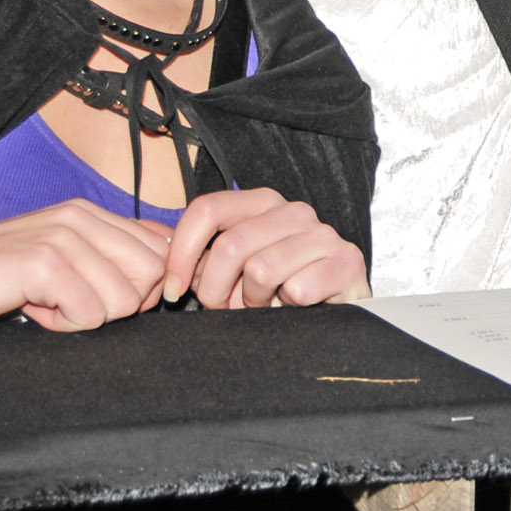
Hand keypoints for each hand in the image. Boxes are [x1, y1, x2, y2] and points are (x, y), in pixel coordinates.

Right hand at [0, 199, 172, 339]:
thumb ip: (104, 257)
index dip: (143, 286)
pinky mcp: (44, 264)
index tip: (101, 299)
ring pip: (127, 300)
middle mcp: (81, 216)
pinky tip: (31, 310)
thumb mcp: (54, 259)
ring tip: (43, 304)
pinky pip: (92, 315)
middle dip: (118, 304)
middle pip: (153, 275)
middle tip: (67, 303)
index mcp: (88, 212)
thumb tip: (162, 274)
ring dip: (86, 317)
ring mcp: (63, 237)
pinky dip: (64, 326)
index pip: (160, 247)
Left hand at [162, 188, 368, 308]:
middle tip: (223, 307)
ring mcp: (323, 234)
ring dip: (254, 301)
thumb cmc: (279, 287)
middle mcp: (294, 211)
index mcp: (263, 203)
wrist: (338, 308)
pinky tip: (296, 306)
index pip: (207, 210)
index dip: (181, 253)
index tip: (172, 289)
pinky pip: (297, 289)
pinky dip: (289, 306)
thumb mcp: (238, 265)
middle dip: (214, 289)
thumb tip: (164, 257)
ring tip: (264, 304)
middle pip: (230, 246)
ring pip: (261, 269)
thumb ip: (207, 256)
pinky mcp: (346, 261)